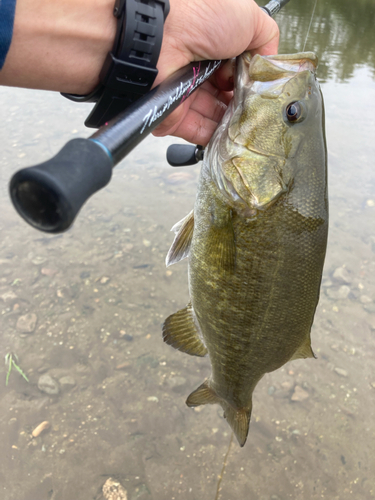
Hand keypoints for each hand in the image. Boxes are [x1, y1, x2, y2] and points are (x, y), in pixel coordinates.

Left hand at [153, 0, 279, 145]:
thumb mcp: (248, 18)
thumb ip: (266, 40)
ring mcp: (186, 95)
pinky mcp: (174, 116)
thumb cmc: (201, 15)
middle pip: (227, 97)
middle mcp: (199, 71)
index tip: (261, 89)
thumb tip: (269, 66)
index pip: (237, 72)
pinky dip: (217, 138)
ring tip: (250, 127)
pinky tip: (233, 137)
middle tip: (257, 110)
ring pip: (215, 118)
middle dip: (244, 106)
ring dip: (234, 124)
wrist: (162, 34)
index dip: (250, 82)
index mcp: (214, 47)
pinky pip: (199, 132)